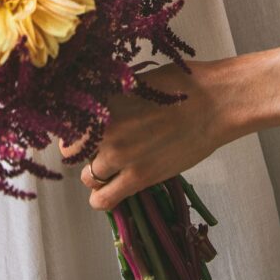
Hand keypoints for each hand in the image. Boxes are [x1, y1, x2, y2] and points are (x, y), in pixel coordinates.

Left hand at [60, 59, 246, 211]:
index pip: (66, 119)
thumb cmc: (181, 84)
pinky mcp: (139, 177)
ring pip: (87, 176)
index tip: (79, 127)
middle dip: (80, 149)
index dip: (72, 125)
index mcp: (103, 99)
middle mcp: (105, 128)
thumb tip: (96, 98)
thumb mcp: (137, 80)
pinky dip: (101, 198)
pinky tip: (109, 190)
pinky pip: (103, 199)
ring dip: (95, 172)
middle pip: (71, 149)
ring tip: (111, 166)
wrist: (213, 103)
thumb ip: (112, 94)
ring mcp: (120, 155)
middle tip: (95, 146)